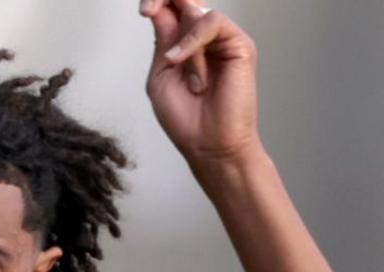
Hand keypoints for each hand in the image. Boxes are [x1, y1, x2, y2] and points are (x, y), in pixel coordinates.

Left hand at [141, 1, 260, 170]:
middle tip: (148, 9)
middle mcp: (202, 36)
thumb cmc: (186, 120)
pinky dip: (193, 41)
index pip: (171, 7)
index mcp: (182, 42)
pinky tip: (183, 62)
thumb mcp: (160, 76)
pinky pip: (213, 22)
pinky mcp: (239, 44)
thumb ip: (161, 41)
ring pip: (195, 13)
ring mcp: (222, 39)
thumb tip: (159, 8)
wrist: (209, 146)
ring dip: (182, 46)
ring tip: (189, 81)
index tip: (144, 10)